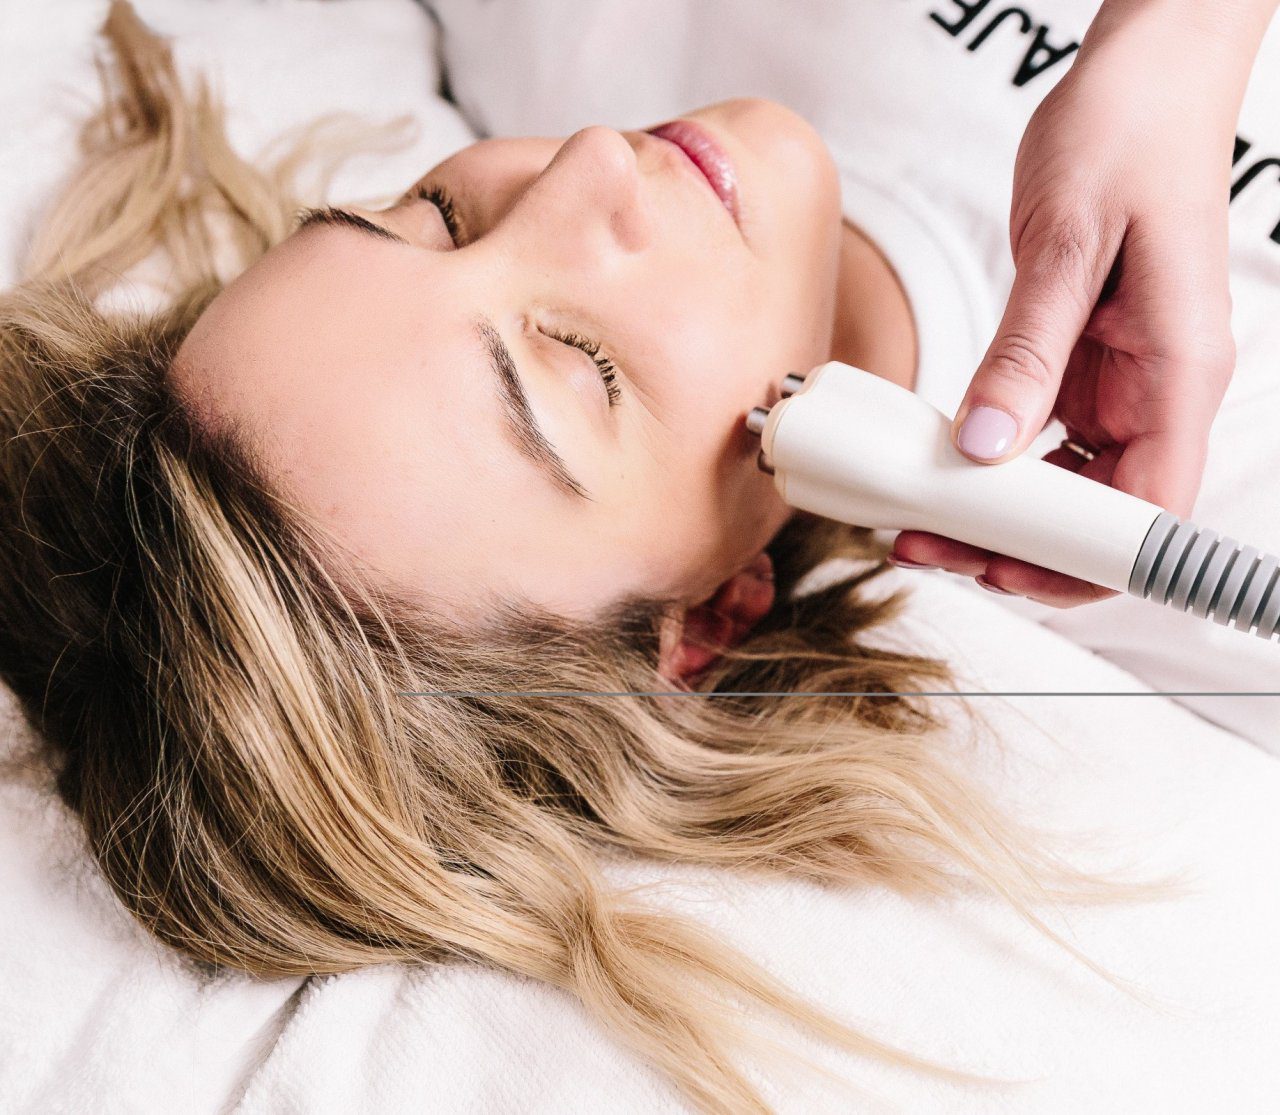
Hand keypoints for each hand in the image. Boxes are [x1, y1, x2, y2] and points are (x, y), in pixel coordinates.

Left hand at [892, 2, 1263, 606]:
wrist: (1143, 76)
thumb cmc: (1128, 135)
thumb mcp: (1068, 245)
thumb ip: (1026, 353)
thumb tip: (983, 447)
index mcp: (1180, 372)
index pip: (1148, 510)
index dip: (1079, 561)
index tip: (1000, 569)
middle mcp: (1157, 390)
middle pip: (1097, 511)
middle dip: (1016, 545)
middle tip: (927, 543)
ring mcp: (1121, 380)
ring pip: (1064, 482)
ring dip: (996, 510)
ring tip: (918, 515)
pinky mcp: (1083, 361)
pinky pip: (1041, 436)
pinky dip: (993, 460)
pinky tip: (941, 463)